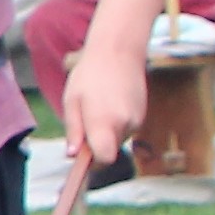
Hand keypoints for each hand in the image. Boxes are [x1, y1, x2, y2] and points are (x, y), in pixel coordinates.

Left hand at [62, 36, 150, 174]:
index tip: (81, 155)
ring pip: (116, 140)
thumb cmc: (89, 75)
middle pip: (109, 151)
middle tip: (84, 121)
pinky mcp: (142, 115)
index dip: (92, 162)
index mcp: (105, 122)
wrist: (119, 51)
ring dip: (105, 132)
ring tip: (97, 106)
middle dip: (95, 145)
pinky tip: (109, 103)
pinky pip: (125, 129)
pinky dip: (115, 123)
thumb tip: (72, 155)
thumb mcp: (72, 102)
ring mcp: (136, 120)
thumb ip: (73, 131)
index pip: (104, 159)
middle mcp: (125, 124)